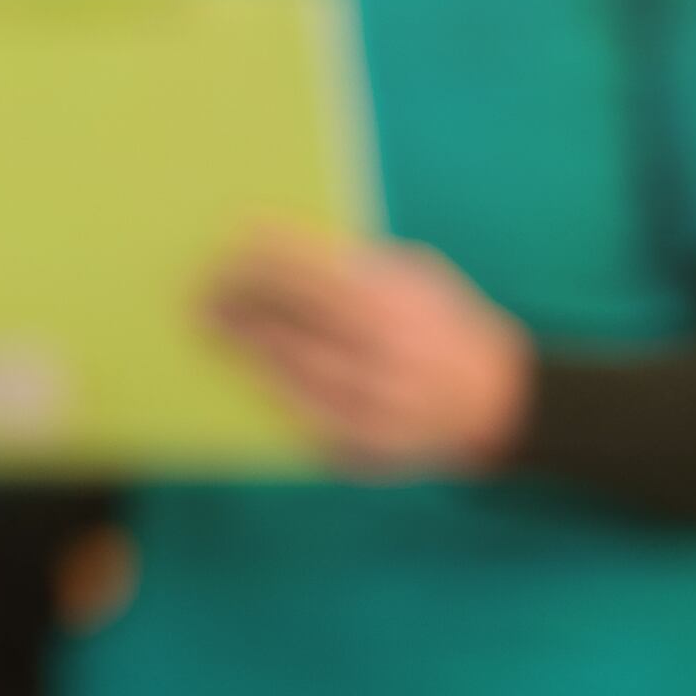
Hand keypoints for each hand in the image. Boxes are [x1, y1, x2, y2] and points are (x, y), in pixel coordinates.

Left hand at [205, 228, 532, 474]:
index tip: (226, 244)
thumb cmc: (442, 325)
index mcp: (397, 308)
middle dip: (238, 305)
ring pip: (285, 372)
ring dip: (241, 347)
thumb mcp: (417, 278)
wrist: (497, 403)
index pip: (307, 274)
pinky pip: (298, 415)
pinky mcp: (359, 450)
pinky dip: (266, 387)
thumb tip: (273, 245)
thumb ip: (356, 264)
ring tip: (209, 326)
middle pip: (287, 325)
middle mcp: (384, 360)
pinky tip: (245, 369)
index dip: (258, 258)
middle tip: (198, 292)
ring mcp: (371, 411)